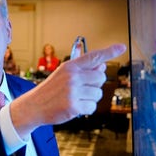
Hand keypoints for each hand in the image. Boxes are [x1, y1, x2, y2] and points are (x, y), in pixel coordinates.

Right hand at [11, 43, 126, 135]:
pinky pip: (92, 106)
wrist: (34, 106)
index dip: (109, 52)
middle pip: (100, 77)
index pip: (93, 56)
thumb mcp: (63, 74)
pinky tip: (76, 107)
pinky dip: (87, 108)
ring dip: (91, 98)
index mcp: (70, 66)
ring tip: (77, 98)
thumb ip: (83, 70)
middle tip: (82, 89)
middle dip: (95, 84)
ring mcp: (73, 91)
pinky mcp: (73, 106)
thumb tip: (102, 65)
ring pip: (98, 93)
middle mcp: (72, 77)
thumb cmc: (50, 90)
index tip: (121, 47)